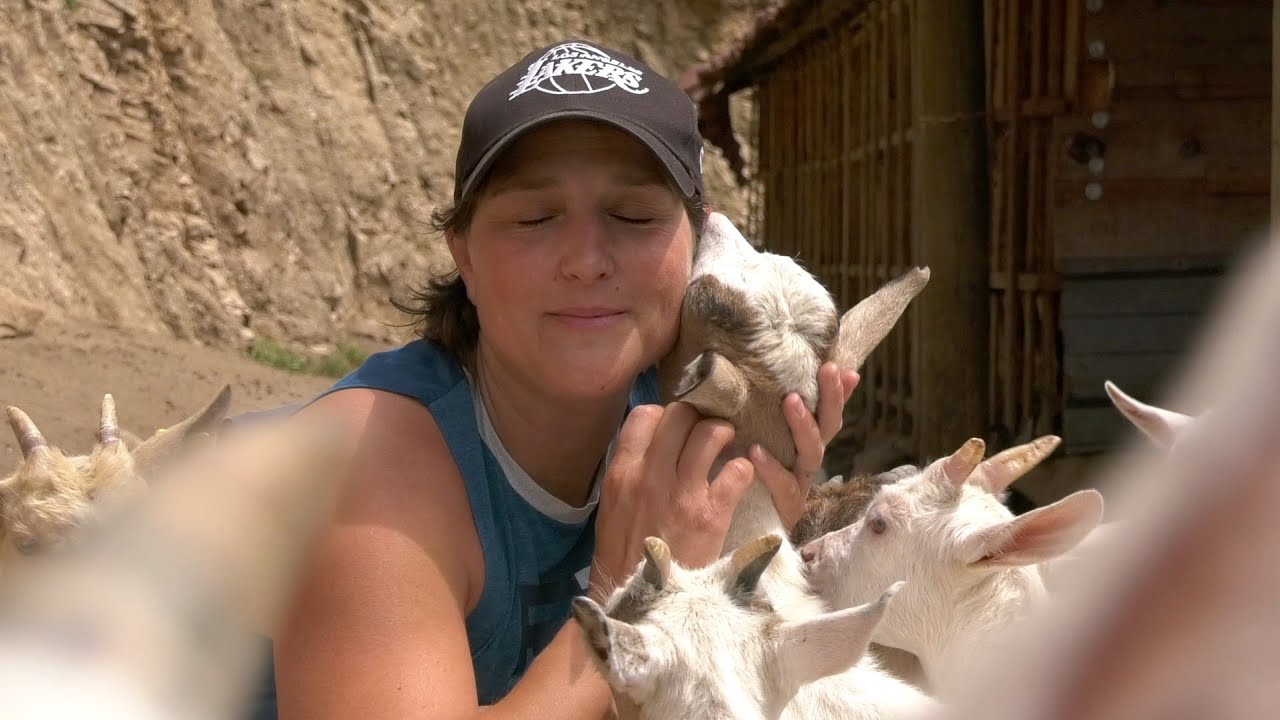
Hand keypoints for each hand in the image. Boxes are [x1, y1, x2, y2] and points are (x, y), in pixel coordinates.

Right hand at [588, 402, 754, 600]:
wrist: (640, 603)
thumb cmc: (623, 559)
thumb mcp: (611, 510)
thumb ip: (628, 474)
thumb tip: (648, 447)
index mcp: (622, 474)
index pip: (644, 416)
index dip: (664, 415)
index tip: (675, 428)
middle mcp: (650, 476)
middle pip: (680, 415)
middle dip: (697, 417)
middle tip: (705, 431)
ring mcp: (682, 493)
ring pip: (710, 433)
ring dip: (723, 434)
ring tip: (727, 444)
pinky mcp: (712, 514)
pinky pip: (737, 470)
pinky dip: (743, 470)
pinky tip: (738, 479)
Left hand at [749, 362, 859, 531]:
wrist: (747, 537)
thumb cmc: (751, 482)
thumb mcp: (762, 443)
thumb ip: (772, 418)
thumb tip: (780, 386)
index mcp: (806, 445)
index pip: (829, 413)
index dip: (838, 391)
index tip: (840, 366)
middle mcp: (808, 462)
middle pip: (828, 427)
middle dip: (831, 398)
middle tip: (826, 370)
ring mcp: (800, 484)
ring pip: (812, 453)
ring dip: (804, 425)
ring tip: (791, 401)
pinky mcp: (785, 507)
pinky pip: (783, 485)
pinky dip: (771, 468)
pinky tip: (755, 452)